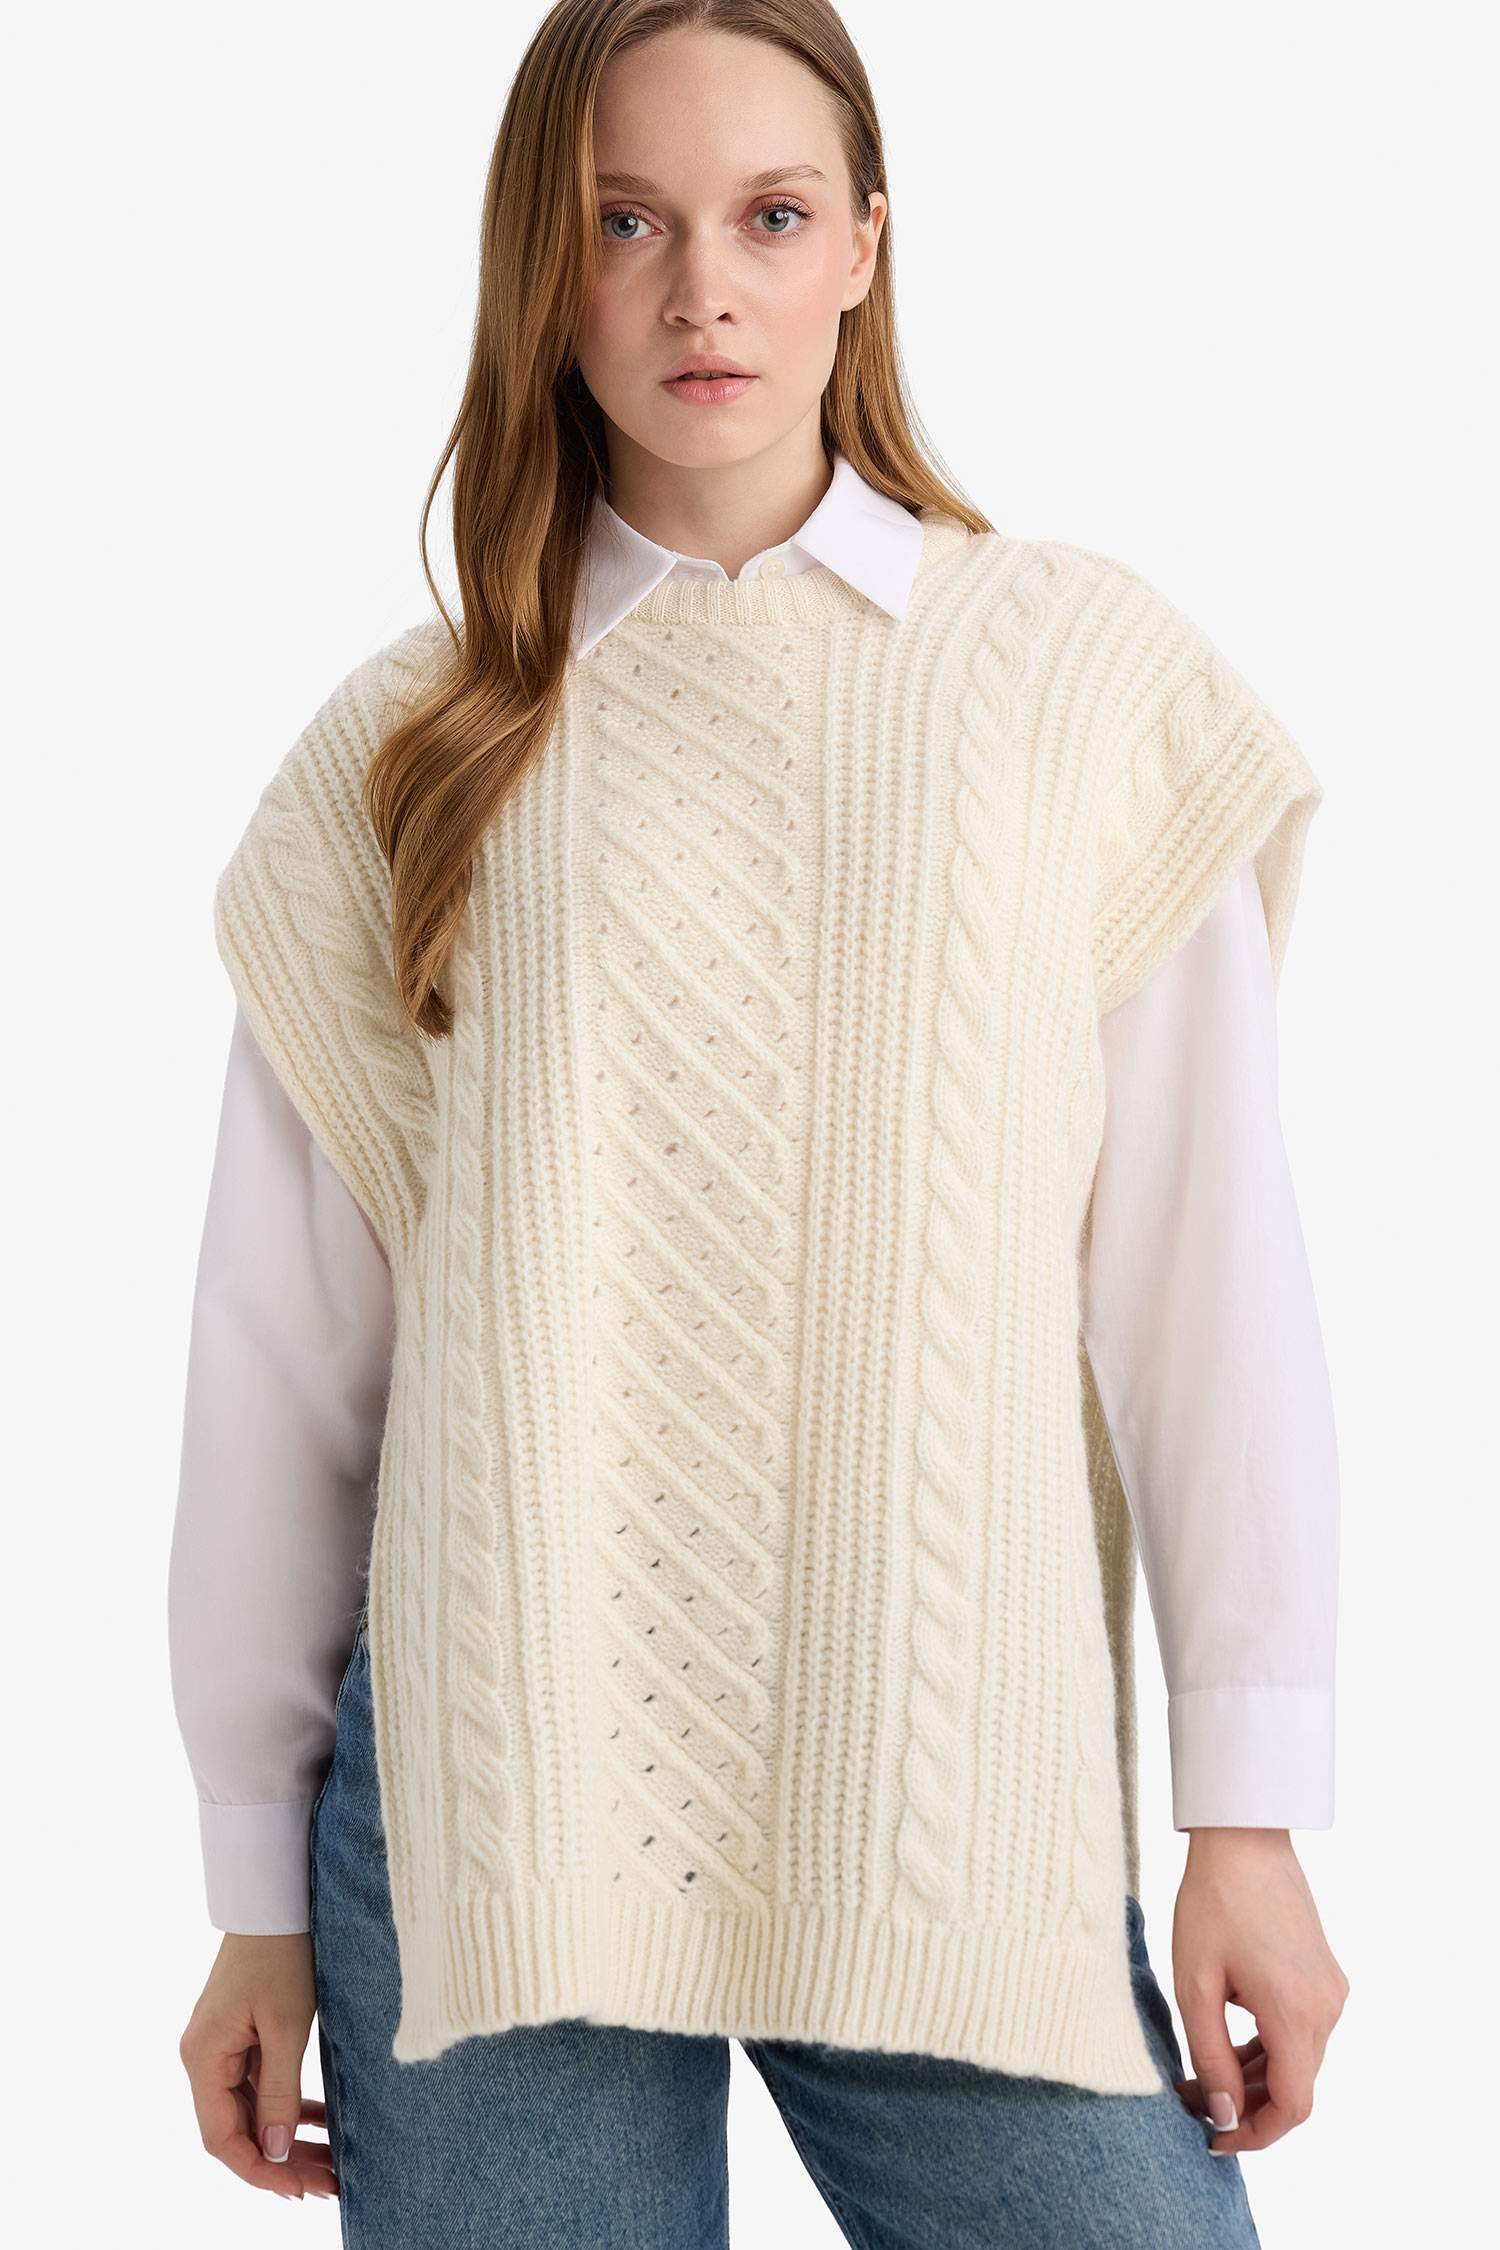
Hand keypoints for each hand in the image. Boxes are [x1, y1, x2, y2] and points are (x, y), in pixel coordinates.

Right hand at [179, 1932, 337, 2200]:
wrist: (276, 1899)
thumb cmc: (282, 1953)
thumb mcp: (286, 2026)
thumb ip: (280, 2092)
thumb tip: (276, 2153)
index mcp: (203, 2058)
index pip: (222, 2138)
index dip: (259, 2170)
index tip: (300, 2190)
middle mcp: (204, 2058)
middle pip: (236, 2129)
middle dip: (280, 2162)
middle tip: (328, 2184)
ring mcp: (221, 2047)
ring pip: (251, 2111)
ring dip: (287, 2138)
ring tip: (330, 2164)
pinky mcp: (240, 2035)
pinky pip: (260, 2086)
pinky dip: (287, 2107)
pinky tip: (319, 2123)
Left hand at [1171, 1829, 1347, 2156]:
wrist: (1244, 1838)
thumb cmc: (1213, 1902)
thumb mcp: (1196, 1982)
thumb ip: (1210, 2055)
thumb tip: (1223, 2113)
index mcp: (1296, 2013)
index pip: (1293, 2106)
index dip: (1256, 2134)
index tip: (1215, 2138)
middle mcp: (1326, 2007)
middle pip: (1294, 2086)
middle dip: (1244, 2105)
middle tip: (1190, 2101)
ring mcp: (1330, 1990)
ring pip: (1296, 2060)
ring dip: (1252, 2077)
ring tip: (1196, 2075)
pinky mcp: (1323, 1975)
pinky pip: (1299, 2031)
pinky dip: (1266, 2047)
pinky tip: (1225, 2043)